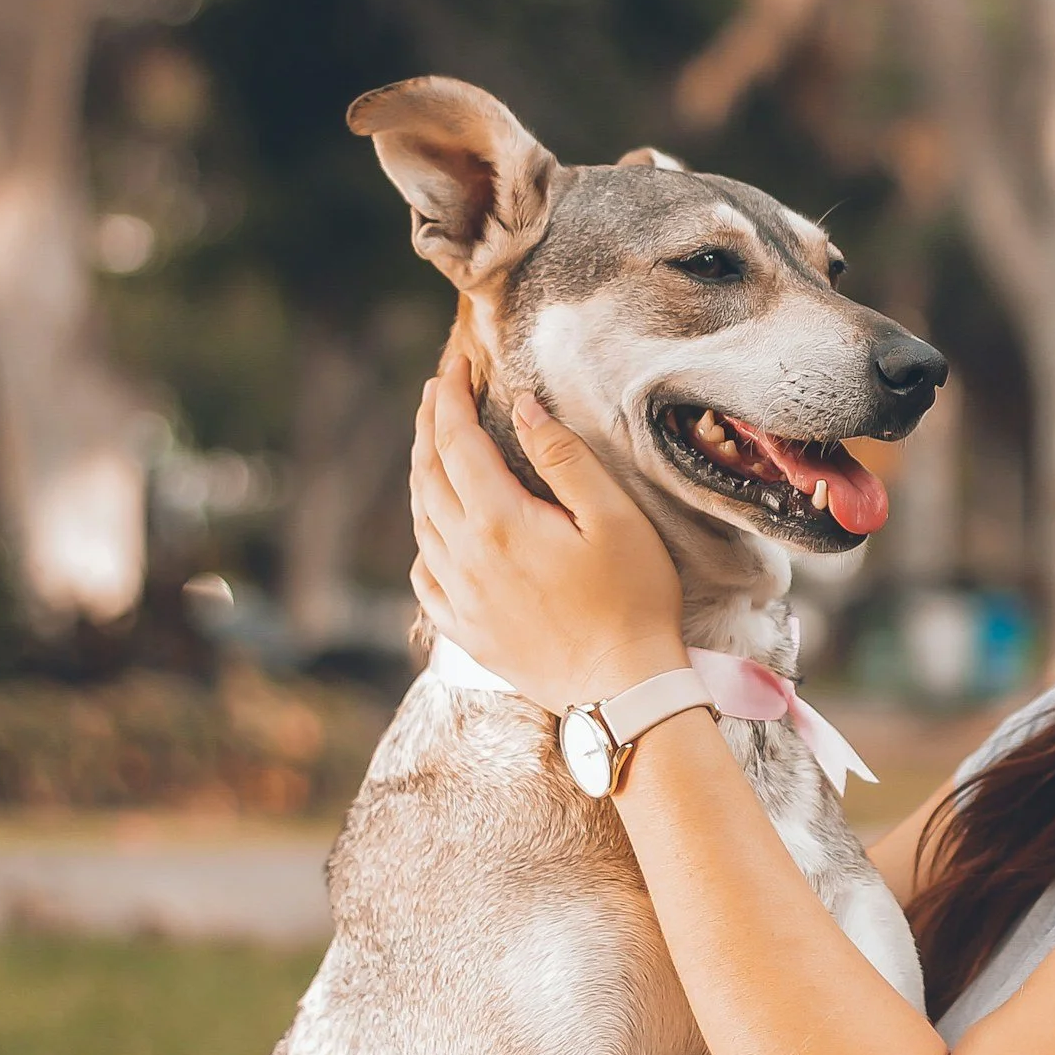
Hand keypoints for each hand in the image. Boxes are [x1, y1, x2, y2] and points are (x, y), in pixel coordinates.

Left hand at [409, 351, 690, 711]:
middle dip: (428, 425)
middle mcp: (465, 558)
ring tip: (433, 446)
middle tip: (436, 389)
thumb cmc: (632, 600)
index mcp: (498, 522)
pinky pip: (426, 577)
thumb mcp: (613, 517)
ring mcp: (460, 599)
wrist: (622, 690)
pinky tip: (436, 532)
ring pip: (422, 523)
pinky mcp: (466, 632)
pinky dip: (425, 540)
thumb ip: (562, 457)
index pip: (456, 441)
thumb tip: (521, 407)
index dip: (449, 397)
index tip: (455, 363)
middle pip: (428, 476)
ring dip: (423, 475)